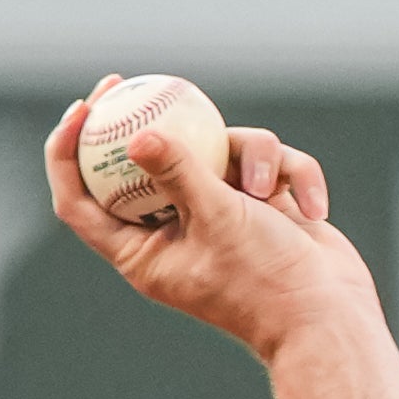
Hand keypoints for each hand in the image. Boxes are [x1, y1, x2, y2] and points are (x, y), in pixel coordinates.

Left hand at [44, 80, 375, 359]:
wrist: (330, 318)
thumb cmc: (265, 281)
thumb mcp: (219, 220)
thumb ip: (180, 173)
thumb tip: (139, 137)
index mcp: (142, 253)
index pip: (83, 201)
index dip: (68, 154)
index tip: (80, 108)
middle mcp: (173, 232)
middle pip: (139, 164)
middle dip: (137, 119)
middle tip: (127, 80)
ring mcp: (218, 214)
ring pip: (219, 150)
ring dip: (256, 159)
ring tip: (268, 195)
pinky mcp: (261, 204)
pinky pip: (270, 165)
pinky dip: (294, 178)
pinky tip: (313, 210)